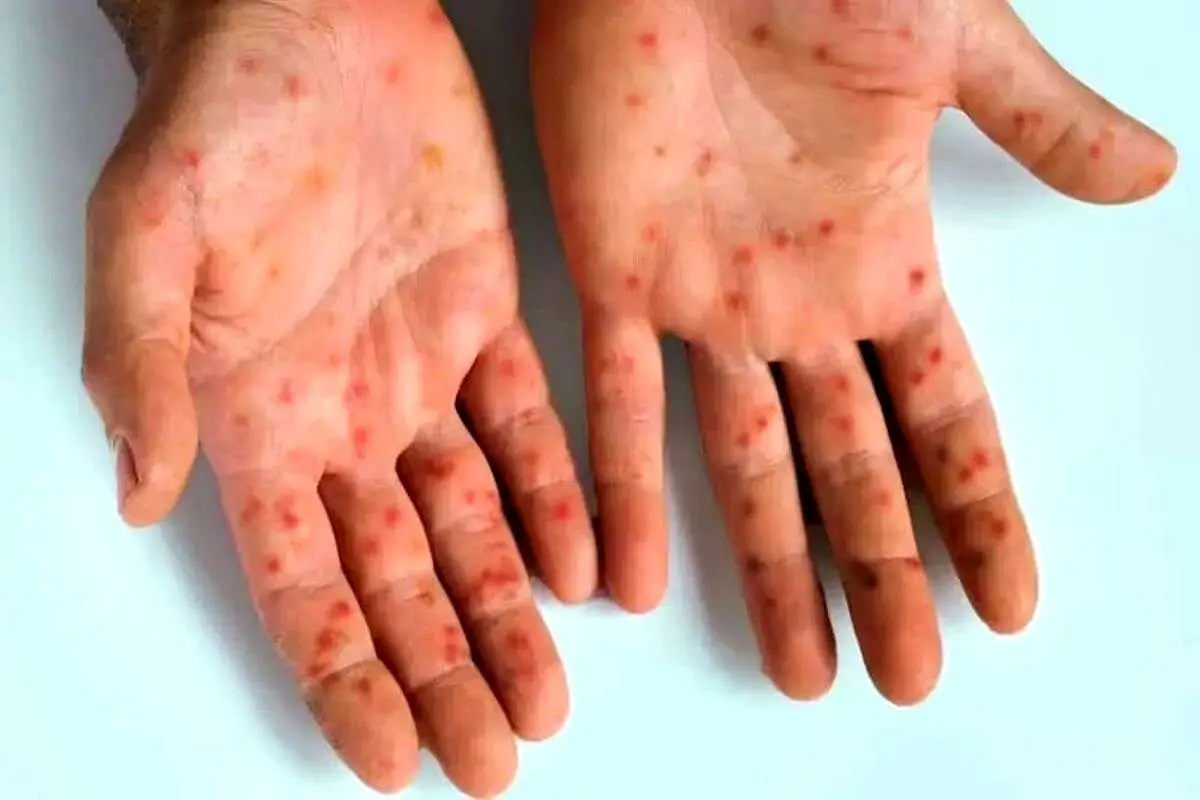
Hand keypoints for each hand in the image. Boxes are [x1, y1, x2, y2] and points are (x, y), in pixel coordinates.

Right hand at [84, 1, 595, 794]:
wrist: (312, 24)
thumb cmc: (221, 116)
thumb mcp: (151, 234)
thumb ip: (145, 363)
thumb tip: (136, 491)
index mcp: (256, 418)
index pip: (302, 587)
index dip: (346, 678)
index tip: (396, 762)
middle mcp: (342, 416)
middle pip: (399, 581)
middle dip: (444, 676)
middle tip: (499, 762)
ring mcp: (419, 374)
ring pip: (473, 525)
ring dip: (510, 614)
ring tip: (550, 697)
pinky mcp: (487, 317)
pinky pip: (532, 432)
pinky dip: (559, 502)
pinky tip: (592, 571)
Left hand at [531, 0, 1173, 702]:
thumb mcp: (957, 49)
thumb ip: (1037, 123)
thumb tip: (1153, 176)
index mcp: (883, 258)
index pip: (948, 416)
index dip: (978, 510)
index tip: (1008, 604)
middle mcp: (798, 303)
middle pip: (853, 471)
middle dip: (881, 573)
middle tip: (903, 677)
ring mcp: (708, 302)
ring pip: (744, 465)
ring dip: (769, 568)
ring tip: (796, 665)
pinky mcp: (617, 275)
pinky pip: (616, 404)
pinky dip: (624, 492)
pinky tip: (628, 583)